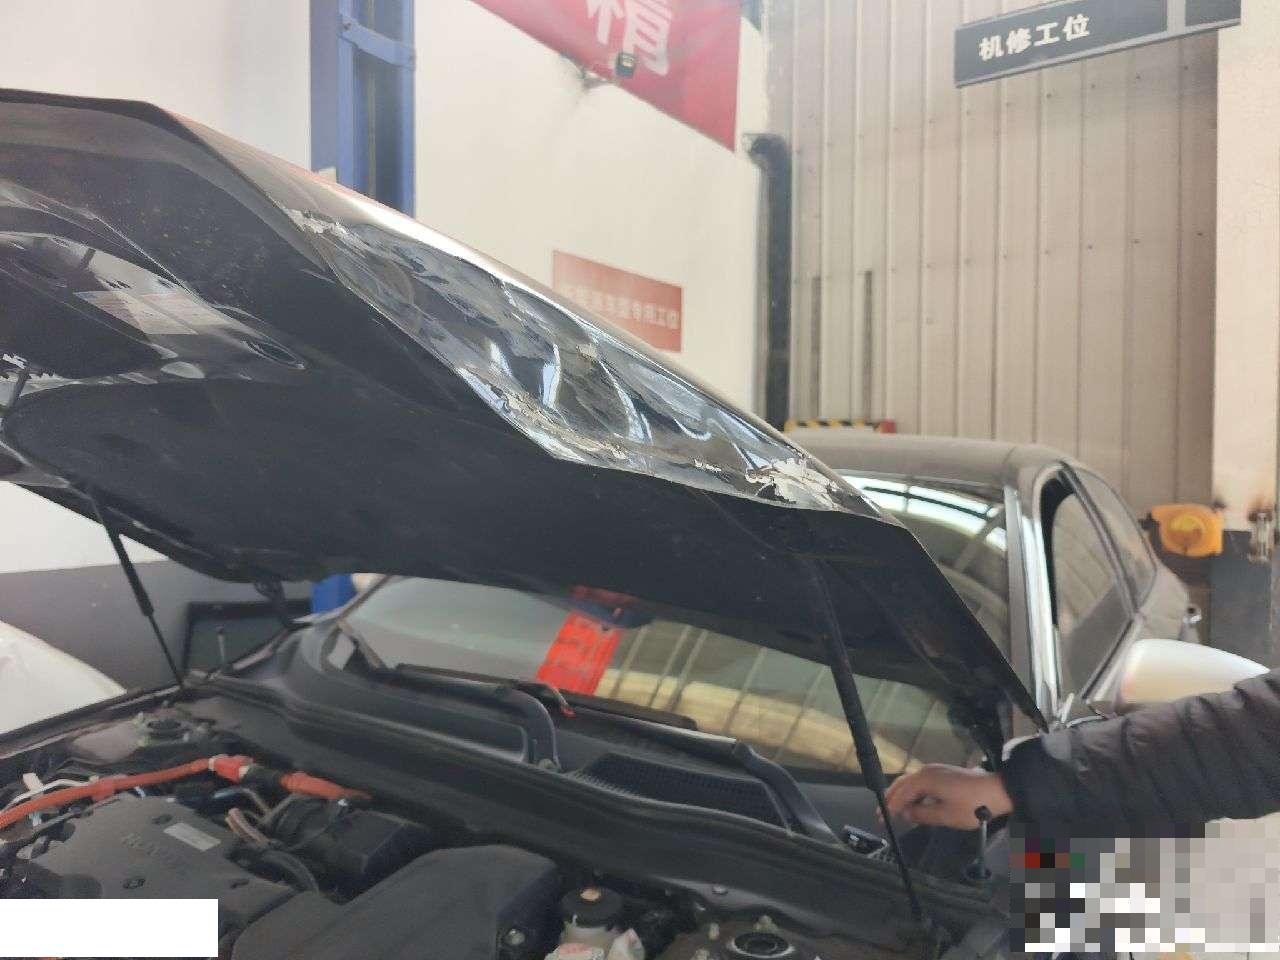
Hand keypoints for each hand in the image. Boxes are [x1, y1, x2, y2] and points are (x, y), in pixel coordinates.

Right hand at [884, 764, 1013, 828]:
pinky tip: (915, 803)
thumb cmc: (973, 805)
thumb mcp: (946, 815)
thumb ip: (922, 815)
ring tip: (896, 810)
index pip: (900, 793)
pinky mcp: (944, 774)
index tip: (881, 819)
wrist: (998, 791)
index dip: (890, 807)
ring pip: (911, 782)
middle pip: (902, 783)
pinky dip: (914, 793)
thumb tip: (906, 814)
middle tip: (882, 813)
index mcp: (925, 779)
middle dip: (891, 798)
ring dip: (902, 795)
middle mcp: (927, 771)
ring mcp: (936, 770)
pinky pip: (921, 782)